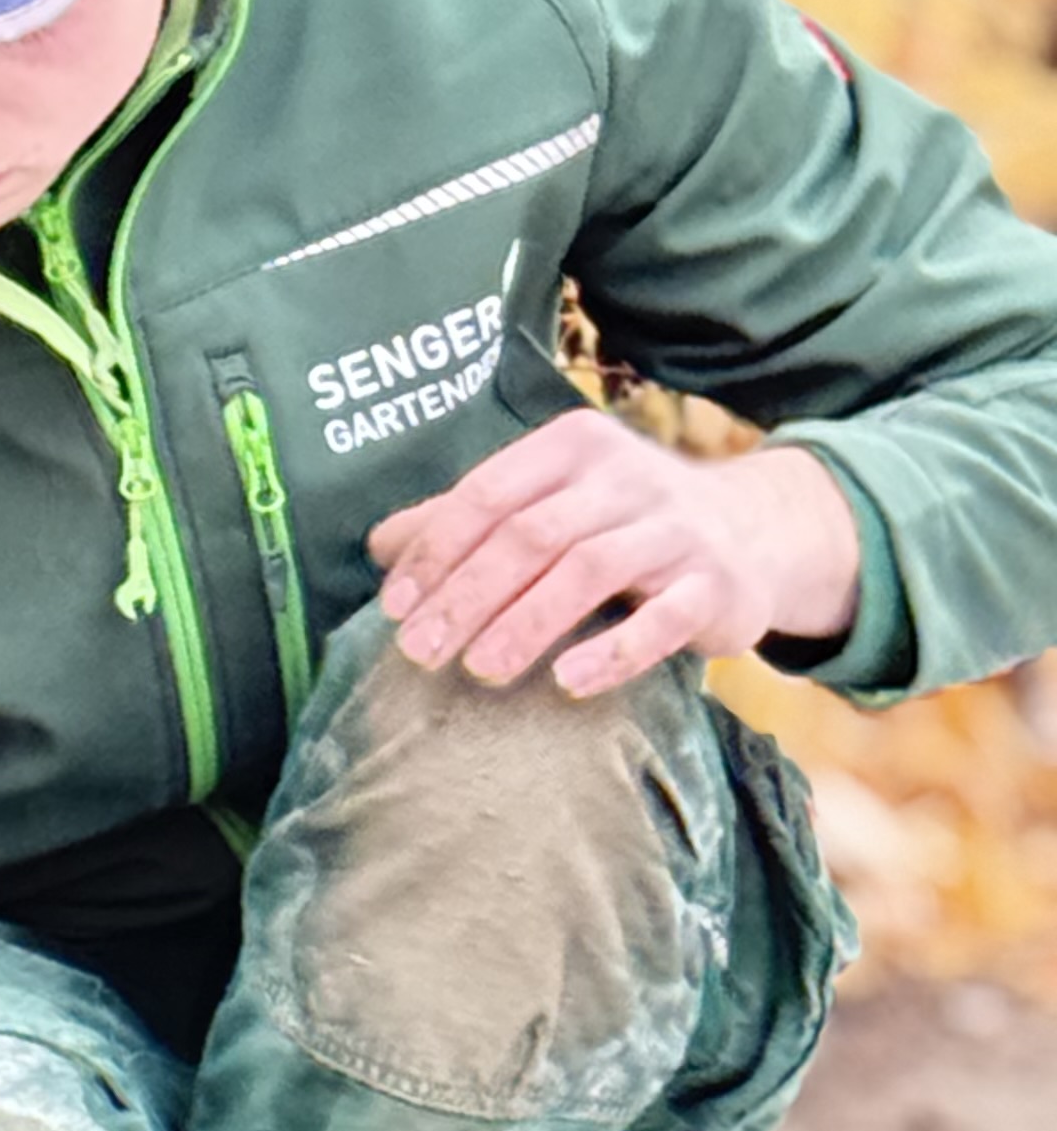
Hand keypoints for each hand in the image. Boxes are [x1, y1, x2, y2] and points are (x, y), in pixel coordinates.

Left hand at [367, 420, 859, 694]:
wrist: (750, 534)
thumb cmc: (620, 524)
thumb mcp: (549, 503)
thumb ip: (469, 521)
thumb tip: (379, 546)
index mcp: (573, 448)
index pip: (488, 493)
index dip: (437, 551)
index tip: (396, 608)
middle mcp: (627, 477)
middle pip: (531, 535)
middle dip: (468, 596)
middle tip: (420, 653)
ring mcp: (677, 529)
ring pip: (591, 570)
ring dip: (527, 623)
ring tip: (481, 671)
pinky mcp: (716, 584)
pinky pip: (663, 618)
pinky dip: (613, 650)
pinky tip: (568, 682)